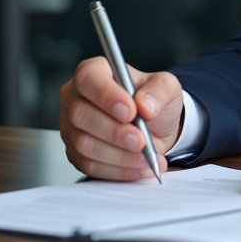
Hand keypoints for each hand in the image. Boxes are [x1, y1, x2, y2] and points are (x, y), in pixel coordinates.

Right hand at [59, 56, 182, 179]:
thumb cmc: (154, 102)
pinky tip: (140, 166)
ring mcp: (72, 127)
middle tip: (140, 140)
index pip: (88, 78)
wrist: (156, 128)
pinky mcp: (76, 153)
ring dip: (119, 155)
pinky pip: (90, 165)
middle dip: (114, 132)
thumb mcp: (167, 87)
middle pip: (81, 115)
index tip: (130, 111)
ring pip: (84, 144)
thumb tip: (145, 104)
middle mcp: (77, 98)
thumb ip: (159, 89)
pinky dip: (118, 170)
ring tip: (147, 156)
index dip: (106, 95)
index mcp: (96, 72)